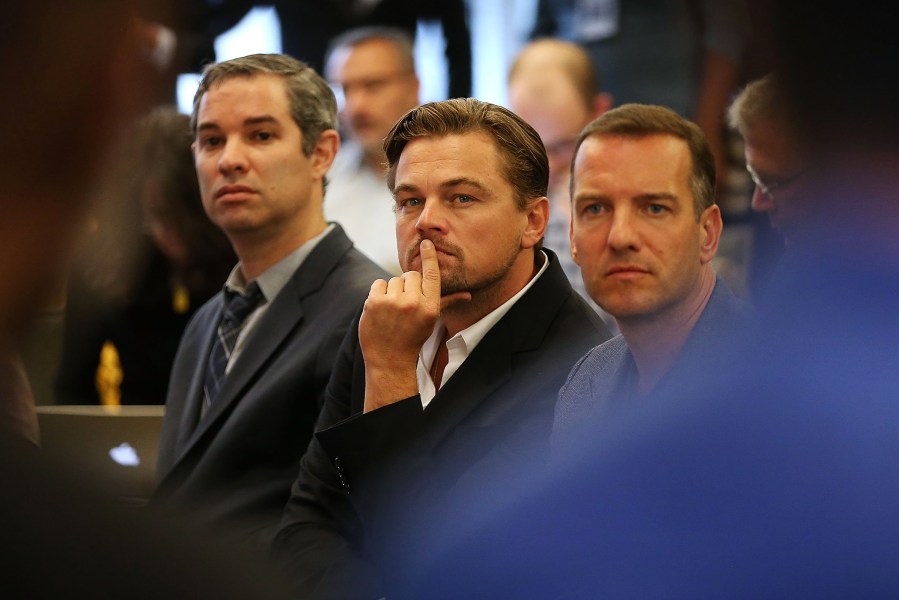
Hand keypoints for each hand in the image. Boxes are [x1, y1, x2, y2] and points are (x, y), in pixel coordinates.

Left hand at [359, 240, 466, 411]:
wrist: (389, 359)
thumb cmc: (413, 337)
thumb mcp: (432, 320)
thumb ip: (448, 302)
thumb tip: (468, 295)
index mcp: (430, 306)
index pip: (431, 274)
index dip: (429, 257)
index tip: (426, 242)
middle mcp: (413, 303)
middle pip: (411, 275)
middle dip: (408, 285)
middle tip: (405, 305)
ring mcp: (392, 303)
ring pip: (394, 280)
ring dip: (393, 291)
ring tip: (393, 310)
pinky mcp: (374, 303)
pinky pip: (378, 284)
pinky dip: (378, 293)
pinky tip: (381, 309)